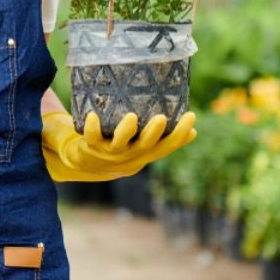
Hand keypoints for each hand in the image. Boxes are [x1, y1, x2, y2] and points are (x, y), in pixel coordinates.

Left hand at [41, 110, 196, 181]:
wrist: (86, 164)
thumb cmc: (120, 147)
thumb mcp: (142, 145)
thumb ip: (161, 136)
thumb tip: (192, 125)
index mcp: (146, 152)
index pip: (168, 146)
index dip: (181, 134)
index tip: (191, 116)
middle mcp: (131, 154)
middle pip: (146, 146)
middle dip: (154, 132)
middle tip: (162, 117)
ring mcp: (110, 152)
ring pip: (120, 144)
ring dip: (126, 131)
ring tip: (132, 117)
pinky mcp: (90, 148)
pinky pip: (91, 138)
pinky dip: (92, 128)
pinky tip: (93, 115)